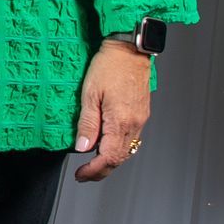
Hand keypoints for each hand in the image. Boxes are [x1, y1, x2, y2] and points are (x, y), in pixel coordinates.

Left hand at [72, 41, 152, 180]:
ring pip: (127, 150)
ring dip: (111, 160)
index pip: (109, 158)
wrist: (129, 48)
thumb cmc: (109, 65)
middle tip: (85, 174)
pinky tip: (108, 144)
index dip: (94, 170)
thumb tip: (82, 147)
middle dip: (102, 170)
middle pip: (120, 158)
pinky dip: (119, 148)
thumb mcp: (90, 93)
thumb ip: (87, 123)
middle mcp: (134, 123)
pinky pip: (132, 139)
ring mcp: (140, 119)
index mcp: (120, 121)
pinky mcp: (142, 113)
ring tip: (93, 163)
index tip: (81, 174)